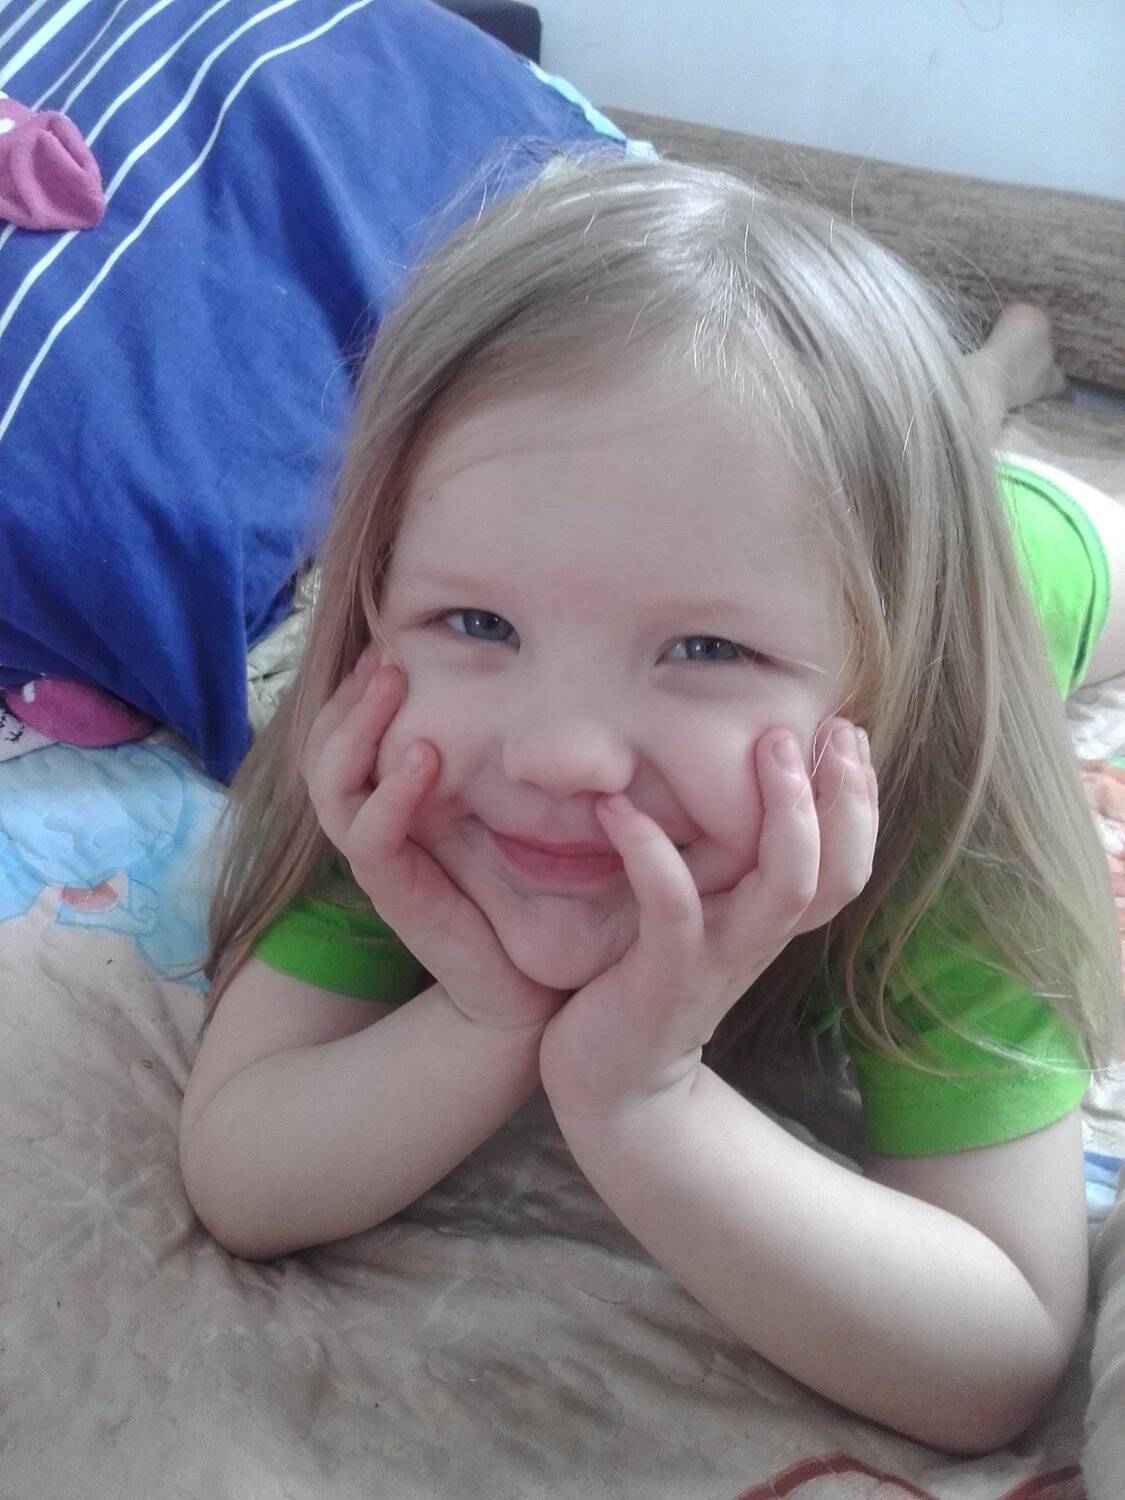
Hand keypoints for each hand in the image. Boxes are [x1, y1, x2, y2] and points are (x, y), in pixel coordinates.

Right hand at [302, 647, 564, 1031]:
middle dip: (346, 698)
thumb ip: (488, 760)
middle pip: (321, 754)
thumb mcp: (503, 811)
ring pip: (331, 788)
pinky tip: (424, 756)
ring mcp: (380, 862)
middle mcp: (372, 830)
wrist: (523, 984)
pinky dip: (390, 794)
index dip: (353, 691)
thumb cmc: (516, 896)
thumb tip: (505, 690)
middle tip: (381, 652)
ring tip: (391, 682)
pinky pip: (373, 838)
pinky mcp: (397, 895)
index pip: (341, 739)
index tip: (385, 643)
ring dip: (357, 730)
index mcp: (387, 806)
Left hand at [538, 719, 877, 1121]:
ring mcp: (716, 959)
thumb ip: (719, 867)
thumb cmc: (647, 981)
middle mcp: (757, 939)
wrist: (611, 1085)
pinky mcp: (662, 977)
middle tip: (825, 729)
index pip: (845, 864)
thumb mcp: (698, 917)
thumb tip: (721, 782)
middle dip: (843, 796)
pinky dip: (652, 853)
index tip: (847, 733)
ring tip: (766, 745)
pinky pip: (674, 909)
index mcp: (769, 922)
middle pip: (835, 872)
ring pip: (785, 887)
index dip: (860, 803)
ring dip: (785, 814)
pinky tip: (618, 808)